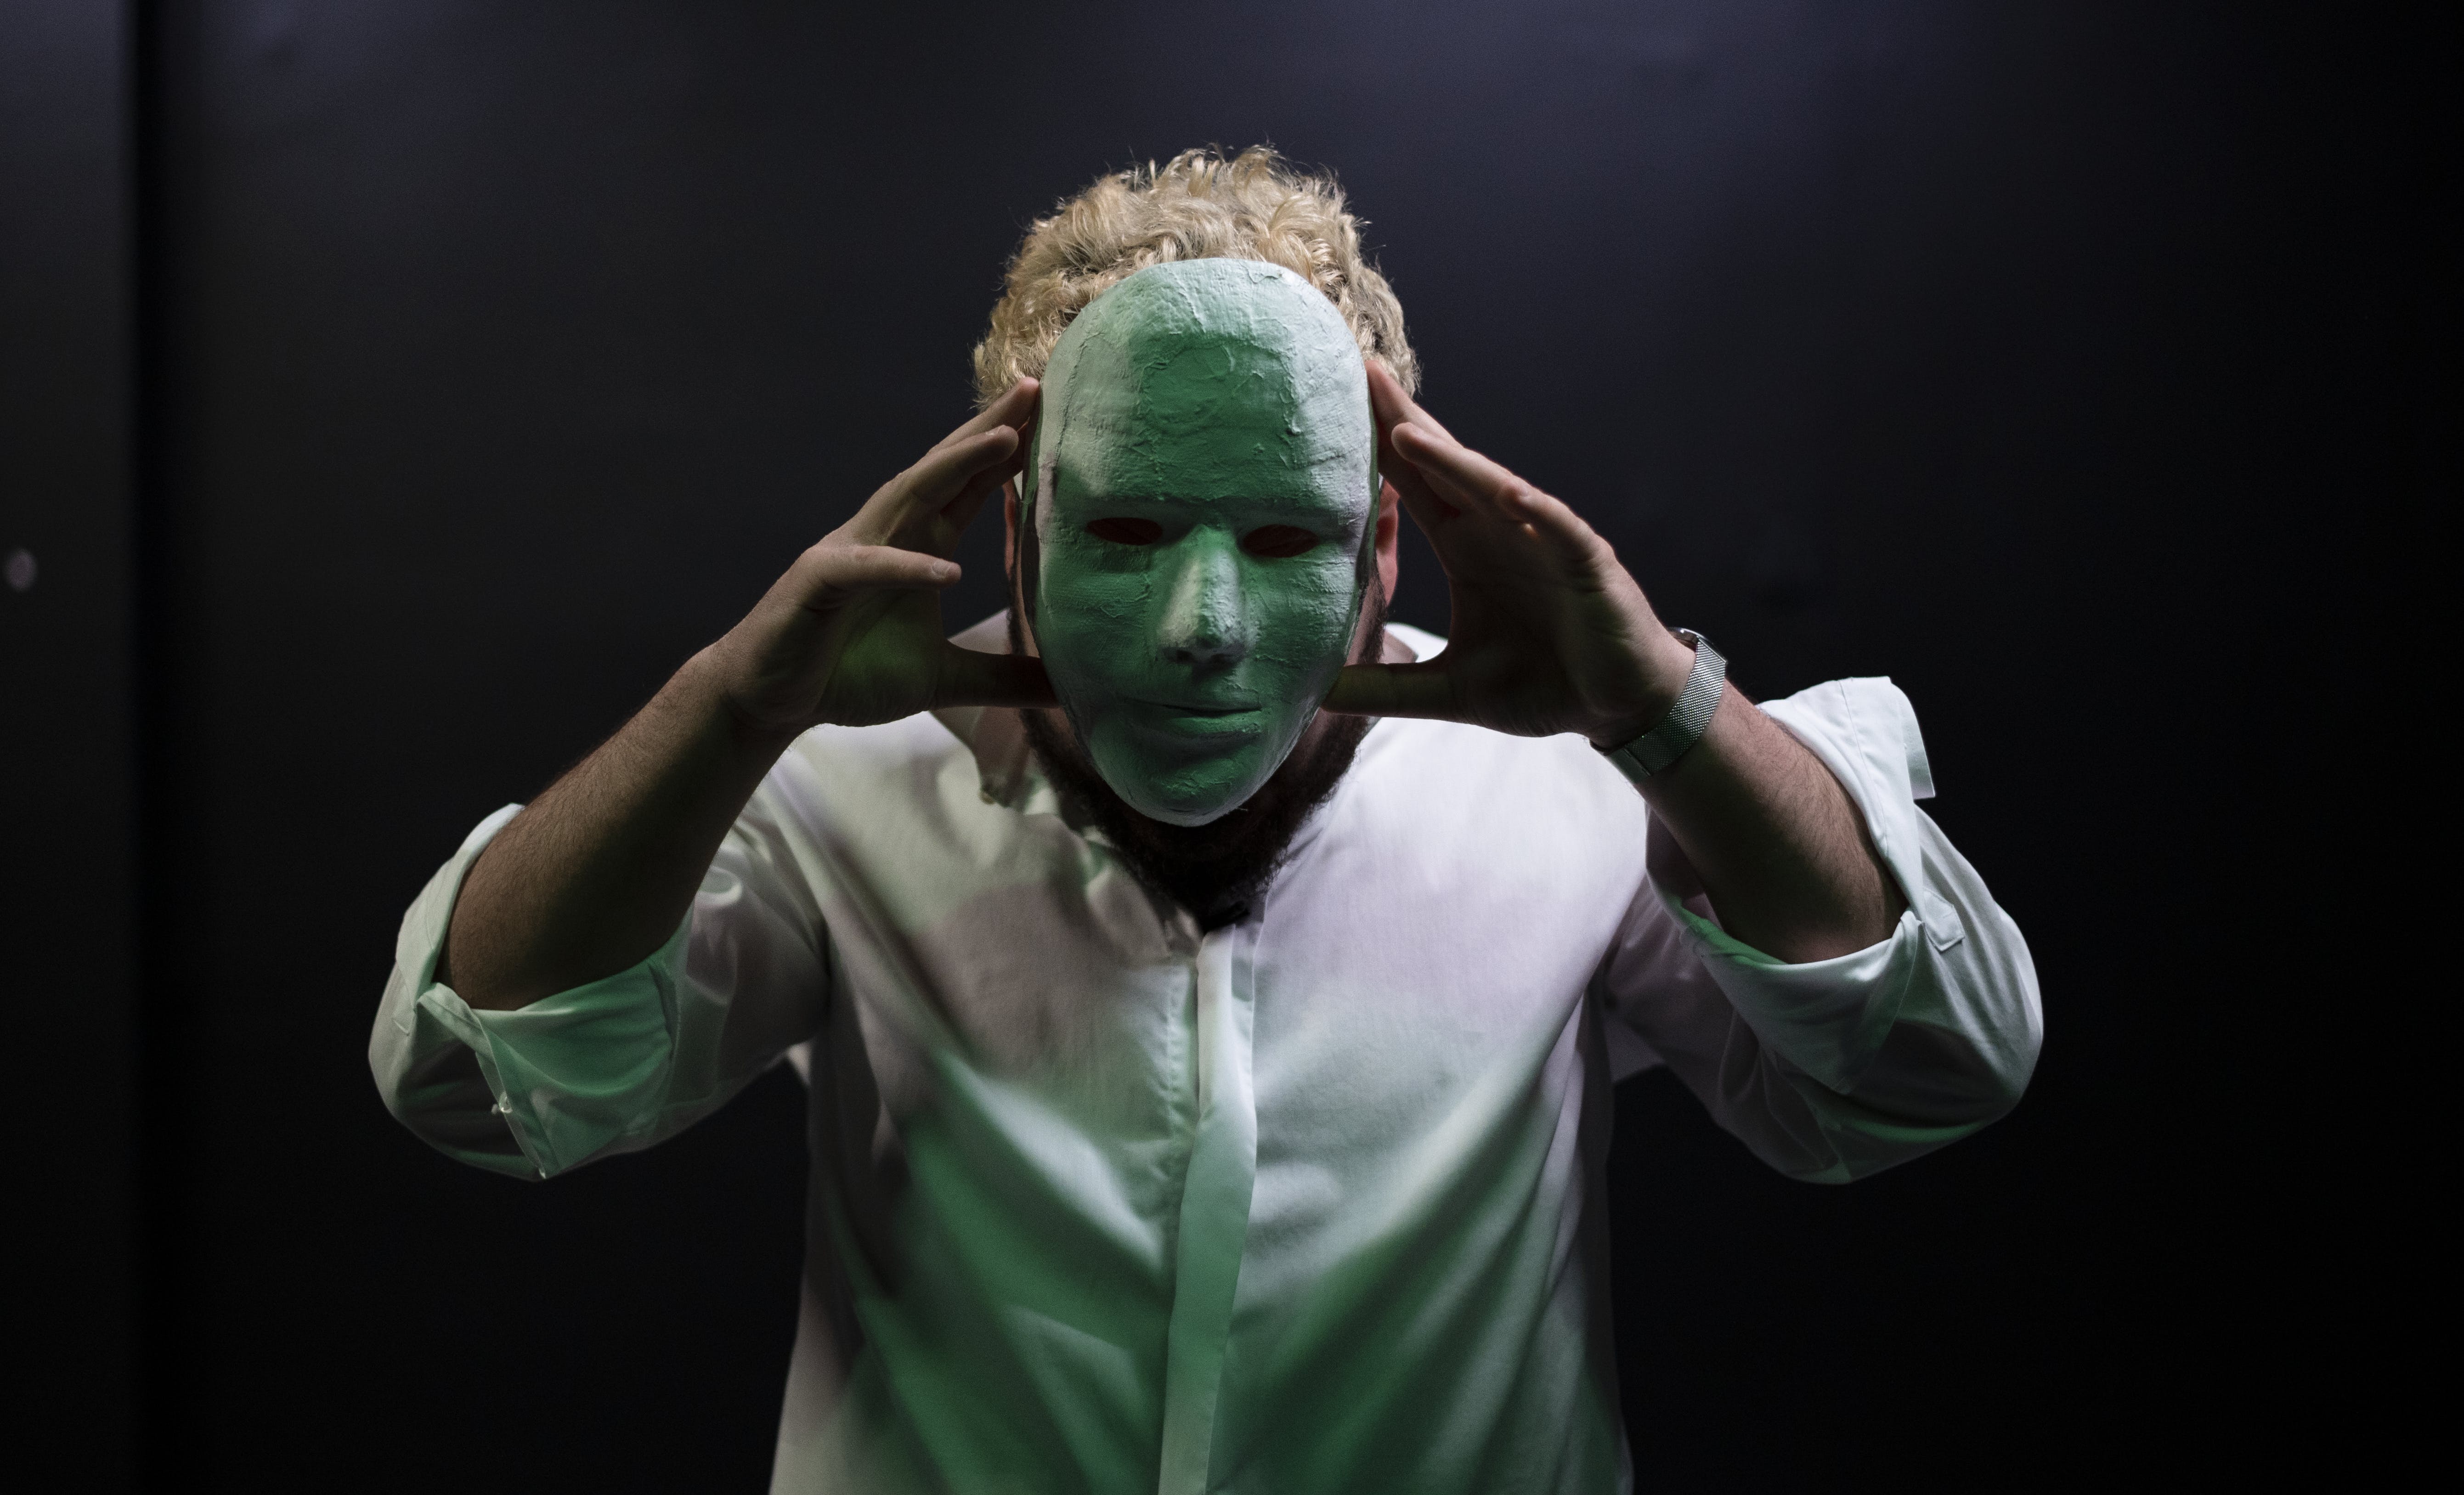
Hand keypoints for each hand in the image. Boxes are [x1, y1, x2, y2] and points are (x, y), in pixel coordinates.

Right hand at [708, 380, 1056, 734]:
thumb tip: (1066, 688)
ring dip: (955, 466)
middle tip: (1034, 388)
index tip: (1053, 415)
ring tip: (1006, 439)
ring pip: (907, 496)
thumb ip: (1003, 679)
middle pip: (944, 470)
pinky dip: (903, 567)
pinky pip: (866, 567)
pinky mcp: (818, 584)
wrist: (772, 700)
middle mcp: (887, 535)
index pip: (970, 489)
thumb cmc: (849, 676)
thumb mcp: (944, 680)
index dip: (1008, 454)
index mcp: (917, 546)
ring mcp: (850, 552)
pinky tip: (946, 571)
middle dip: (988, 429)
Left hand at [1324, 362, 1697, 744]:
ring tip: (1404, 432)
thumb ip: (1386, 689)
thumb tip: (1318, 694)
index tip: (1331, 403)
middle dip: (1403, 423)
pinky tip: (1508, 493)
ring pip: (1494, 489)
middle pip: (1444, 466)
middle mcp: (1500, 530)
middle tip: (1359, 373)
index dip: (1374, 446)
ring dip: (1454, 461)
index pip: (1411, 485)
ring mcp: (1545, 541)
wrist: (1616, 705)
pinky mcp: (1588, 564)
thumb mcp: (1450, 692)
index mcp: (1465, 547)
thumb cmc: (1541, 683)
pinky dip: (1538, 512)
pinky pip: (1561, 530)